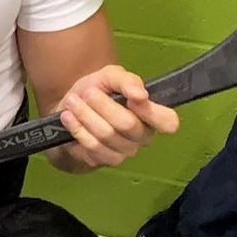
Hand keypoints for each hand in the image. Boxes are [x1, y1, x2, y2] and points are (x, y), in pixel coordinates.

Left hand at [54, 65, 179, 169]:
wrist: (71, 107)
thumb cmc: (98, 91)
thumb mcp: (111, 76)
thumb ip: (127, 80)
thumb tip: (141, 94)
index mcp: (152, 115)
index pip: (169, 122)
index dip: (151, 111)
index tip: (131, 97)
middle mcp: (143, 136)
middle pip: (127, 123)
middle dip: (103, 105)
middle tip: (87, 92)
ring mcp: (125, 151)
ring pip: (106, 135)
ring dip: (85, 115)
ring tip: (72, 101)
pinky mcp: (105, 160)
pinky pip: (92, 146)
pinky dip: (78, 128)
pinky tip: (68, 117)